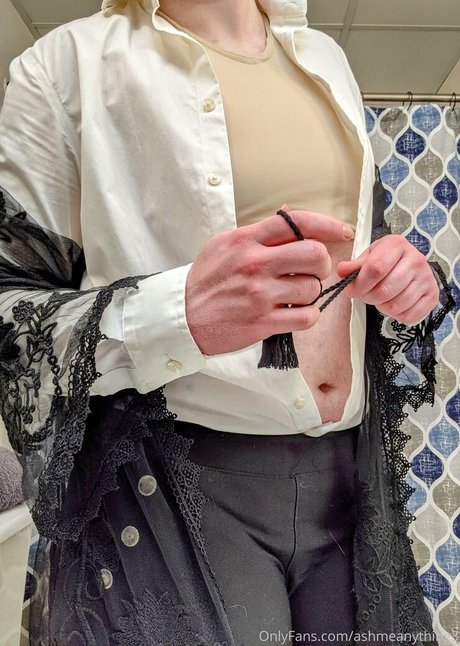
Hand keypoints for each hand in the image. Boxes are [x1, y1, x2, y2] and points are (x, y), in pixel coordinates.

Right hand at [186, 211, 354, 354]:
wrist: (182, 316)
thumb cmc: (205, 281)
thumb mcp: (223, 245)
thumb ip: (257, 233)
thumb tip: (289, 217)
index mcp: (246, 240)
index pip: (296, 222)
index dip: (327, 225)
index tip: (342, 232)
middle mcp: (255, 264)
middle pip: (314, 254)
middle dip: (321, 263)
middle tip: (311, 271)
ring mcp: (260, 294)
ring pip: (312, 288)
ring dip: (310, 293)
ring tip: (293, 296)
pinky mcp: (263, 322)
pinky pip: (306, 317)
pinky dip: (307, 316)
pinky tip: (294, 313)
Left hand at [337, 234, 438, 324]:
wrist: (408, 265)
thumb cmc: (385, 260)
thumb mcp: (368, 257)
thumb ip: (353, 266)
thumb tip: (342, 271)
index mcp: (397, 245)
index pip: (376, 268)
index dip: (360, 284)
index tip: (351, 290)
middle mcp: (416, 259)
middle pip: (384, 290)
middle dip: (369, 298)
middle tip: (366, 295)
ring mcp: (427, 278)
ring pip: (395, 306)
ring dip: (382, 307)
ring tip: (381, 298)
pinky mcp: (433, 295)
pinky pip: (409, 315)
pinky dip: (396, 315)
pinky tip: (395, 303)